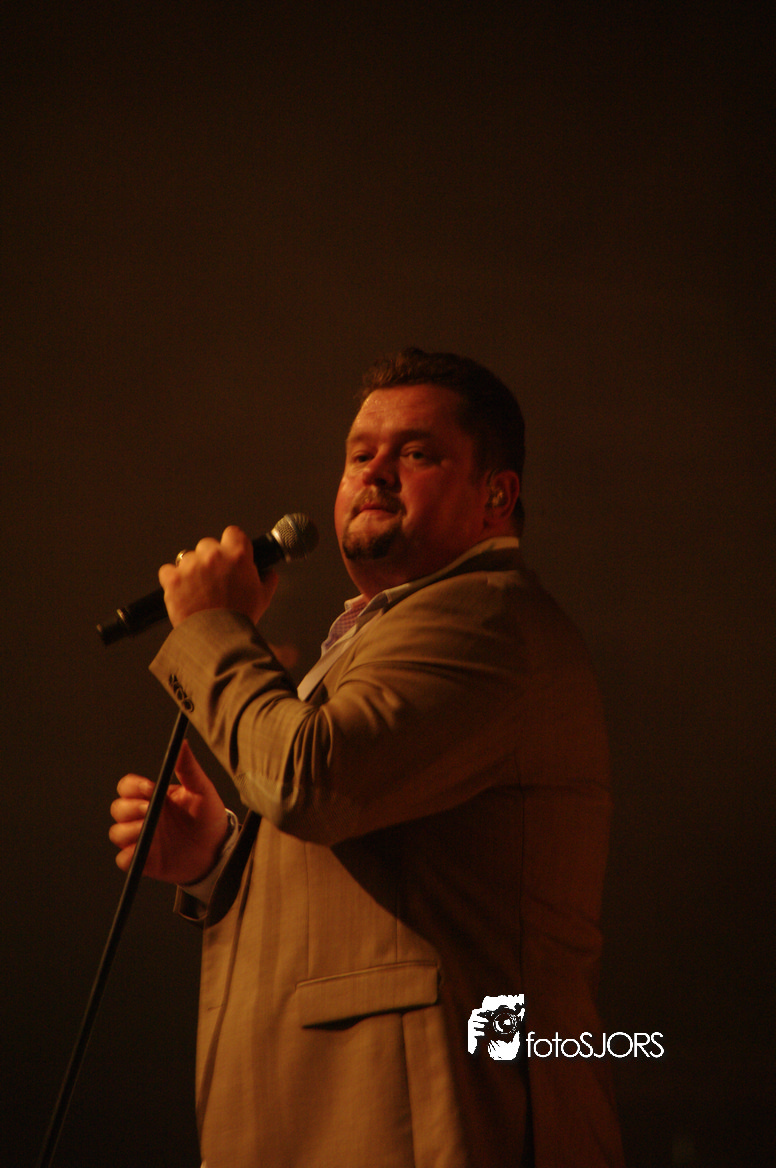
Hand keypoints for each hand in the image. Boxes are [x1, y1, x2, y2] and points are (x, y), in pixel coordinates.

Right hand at [109, 741, 232, 884]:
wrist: (218, 850)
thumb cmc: (209, 818)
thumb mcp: (202, 791)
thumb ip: (189, 769)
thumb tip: (182, 743)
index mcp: (153, 797)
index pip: (128, 787)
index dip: (133, 786)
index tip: (150, 787)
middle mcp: (143, 817)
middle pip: (118, 808)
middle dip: (129, 808)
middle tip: (149, 809)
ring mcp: (142, 839)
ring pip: (117, 833)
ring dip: (128, 830)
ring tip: (150, 829)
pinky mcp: (144, 861)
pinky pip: (123, 860)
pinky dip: (128, 856)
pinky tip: (144, 850)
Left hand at [158, 525, 278, 626]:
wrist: (218, 638)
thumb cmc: (241, 617)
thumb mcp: (263, 597)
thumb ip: (267, 580)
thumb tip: (270, 574)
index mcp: (238, 555)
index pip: (233, 532)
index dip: (231, 544)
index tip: (230, 554)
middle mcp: (213, 555)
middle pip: (207, 544)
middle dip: (210, 558)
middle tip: (214, 578)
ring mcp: (191, 566)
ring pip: (187, 557)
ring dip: (191, 569)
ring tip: (198, 590)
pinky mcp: (173, 579)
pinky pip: (168, 571)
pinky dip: (173, 580)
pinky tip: (182, 592)